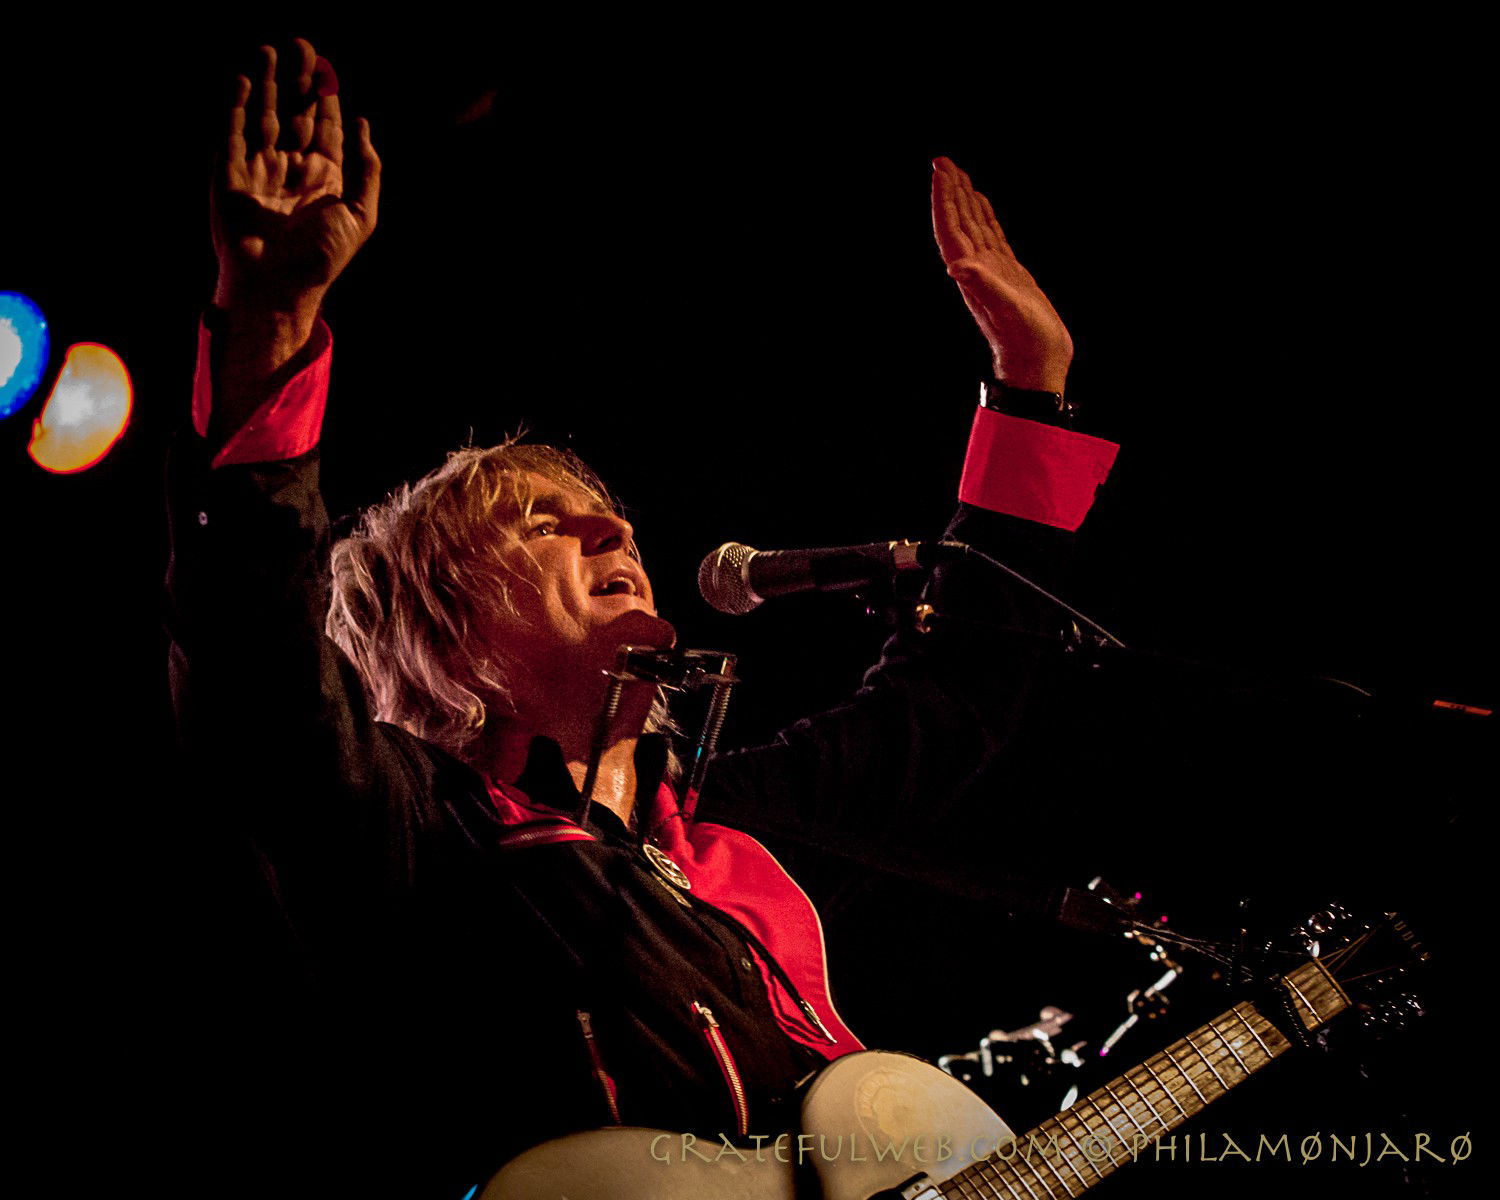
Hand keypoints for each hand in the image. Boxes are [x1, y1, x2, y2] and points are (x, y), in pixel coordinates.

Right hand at [211, 39, 379, 315]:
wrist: (278, 285)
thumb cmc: (321, 257)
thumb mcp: (360, 214)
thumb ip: (367, 171)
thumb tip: (364, 126)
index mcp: (324, 178)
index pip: (325, 127)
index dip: (326, 97)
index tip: (327, 69)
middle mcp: (291, 169)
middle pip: (294, 113)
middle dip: (297, 80)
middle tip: (302, 45)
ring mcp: (260, 170)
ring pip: (263, 116)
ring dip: (267, 83)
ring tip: (270, 50)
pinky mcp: (231, 174)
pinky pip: (233, 133)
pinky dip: (235, 106)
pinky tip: (242, 80)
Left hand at [931, 157, 1072, 393]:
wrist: (1038, 364)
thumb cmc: (1024, 342)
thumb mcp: (1006, 310)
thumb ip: (983, 286)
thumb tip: (957, 266)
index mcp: (973, 272)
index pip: (952, 228)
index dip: (944, 199)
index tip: (940, 170)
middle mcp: (977, 269)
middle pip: (958, 222)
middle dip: (950, 192)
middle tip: (942, 162)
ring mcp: (992, 271)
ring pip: (974, 226)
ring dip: (964, 200)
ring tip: (957, 175)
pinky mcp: (1009, 275)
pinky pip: (992, 237)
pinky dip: (985, 217)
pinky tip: (983, 205)